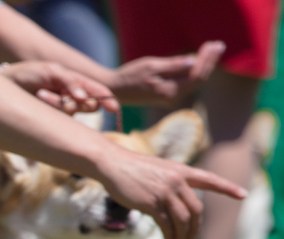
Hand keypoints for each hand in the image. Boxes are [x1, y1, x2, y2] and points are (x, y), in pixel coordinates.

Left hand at [0, 61, 120, 114]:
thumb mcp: (51, 72)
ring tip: (42, 93)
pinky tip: (39, 98)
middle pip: (89, 106)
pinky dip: (51, 108)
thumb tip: (84, 97)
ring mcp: (61, 110)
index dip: (107, 100)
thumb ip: (69, 81)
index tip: (113, 108)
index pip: (98, 92)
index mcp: (76, 82)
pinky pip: (59, 119)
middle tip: (62, 94)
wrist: (7, 83)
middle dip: (78, 101)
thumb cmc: (29, 74)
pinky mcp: (51, 120)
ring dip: (59, 103)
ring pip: (73, 112)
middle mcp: (72, 97)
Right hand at [95, 145, 245, 238]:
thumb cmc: (133, 168)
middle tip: (191, 237)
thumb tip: (175, 205)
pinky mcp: (151, 203)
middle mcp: (177, 181)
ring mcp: (164, 192)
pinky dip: (170, 234)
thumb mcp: (159, 171)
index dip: (227, 188)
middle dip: (195, 227)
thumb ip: (172, 184)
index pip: (210, 180)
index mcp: (182, 171)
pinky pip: (166, 223)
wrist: (113, 165)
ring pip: (183, 219)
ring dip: (183, 234)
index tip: (243, 195)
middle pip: (196, 208)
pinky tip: (169, 238)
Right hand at [108, 40, 224, 106]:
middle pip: (199, 79)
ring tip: (212, 50)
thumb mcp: (151, 65)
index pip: (197, 75)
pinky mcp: (169, 96)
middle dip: (210, 61)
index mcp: (170, 91)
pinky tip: (200, 61)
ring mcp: (172, 98)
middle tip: (218, 45)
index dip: (208, 59)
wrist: (116, 90)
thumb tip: (193, 62)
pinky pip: (188, 83)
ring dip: (205, 65)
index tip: (213, 45)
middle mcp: (174, 97)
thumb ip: (173, 65)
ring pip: (195, 82)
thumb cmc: (130, 76)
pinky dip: (196, 71)